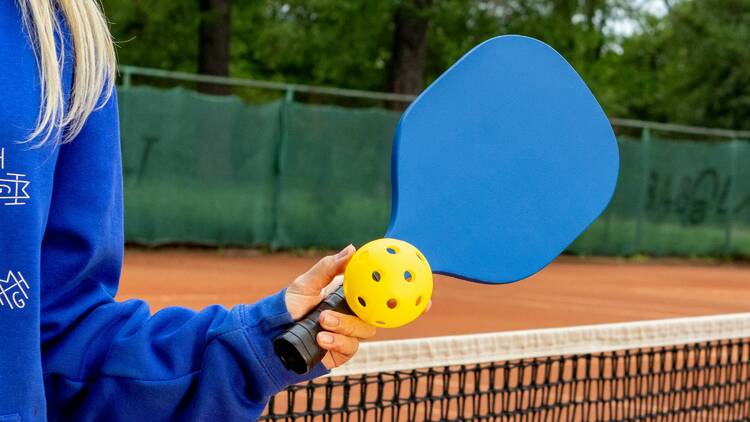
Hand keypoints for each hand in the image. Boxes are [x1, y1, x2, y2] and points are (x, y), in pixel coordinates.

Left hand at [285, 245, 376, 368]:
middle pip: (370, 313)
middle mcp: (349, 314)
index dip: (375, 288)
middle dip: (353, 312)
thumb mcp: (306, 284)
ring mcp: (347, 333)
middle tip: (329, 313)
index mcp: (344, 295)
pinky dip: (337, 342)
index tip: (374, 284)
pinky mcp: (341, 351)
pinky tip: (321, 339)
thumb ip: (328, 267)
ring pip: (363, 330)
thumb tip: (352, 249)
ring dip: (344, 327)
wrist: (273, 336)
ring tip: (322, 324)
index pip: (368, 291)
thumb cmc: (289, 307)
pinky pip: (351, 347)